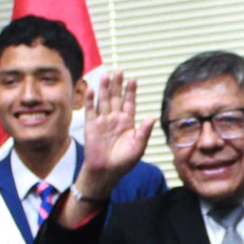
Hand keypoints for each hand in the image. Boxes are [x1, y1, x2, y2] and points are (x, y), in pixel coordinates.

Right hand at [65, 71, 154, 217]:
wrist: (106, 172)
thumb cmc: (124, 162)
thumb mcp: (138, 147)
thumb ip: (144, 131)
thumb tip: (152, 117)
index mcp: (128, 122)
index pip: (129, 103)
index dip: (130, 91)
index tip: (133, 80)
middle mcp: (115, 119)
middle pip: (116, 98)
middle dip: (117, 84)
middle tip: (119, 71)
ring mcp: (102, 121)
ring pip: (104, 101)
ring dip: (105, 89)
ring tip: (106, 75)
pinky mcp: (91, 126)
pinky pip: (91, 111)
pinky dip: (91, 100)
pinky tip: (92, 90)